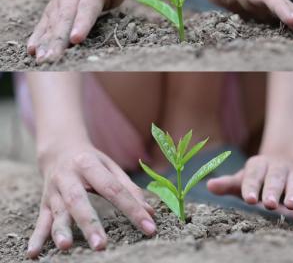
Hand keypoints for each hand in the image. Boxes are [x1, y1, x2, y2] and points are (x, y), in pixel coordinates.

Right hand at [27, 144, 154, 257]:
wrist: (59, 149)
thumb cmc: (92, 162)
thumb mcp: (112, 168)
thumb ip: (130, 189)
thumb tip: (150, 213)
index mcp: (90, 165)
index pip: (114, 189)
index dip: (133, 209)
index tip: (149, 227)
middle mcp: (68, 177)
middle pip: (79, 201)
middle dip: (90, 224)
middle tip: (101, 245)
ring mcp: (54, 191)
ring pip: (57, 212)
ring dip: (60, 230)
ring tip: (66, 247)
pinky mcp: (43, 203)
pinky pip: (40, 221)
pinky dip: (36, 238)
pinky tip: (33, 253)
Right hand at [28, 0, 129, 63]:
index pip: (86, 8)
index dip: (81, 23)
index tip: (76, 39)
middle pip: (65, 20)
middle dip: (59, 40)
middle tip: (54, 57)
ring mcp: (58, 4)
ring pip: (52, 24)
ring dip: (46, 42)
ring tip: (43, 59)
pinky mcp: (50, 12)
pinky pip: (43, 25)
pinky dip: (37, 38)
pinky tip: (32, 51)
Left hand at [206, 154, 292, 210]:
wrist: (283, 162)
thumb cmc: (257, 178)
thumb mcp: (242, 179)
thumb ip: (227, 184)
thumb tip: (209, 186)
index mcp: (258, 166)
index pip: (254, 177)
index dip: (251, 187)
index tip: (248, 199)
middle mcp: (276, 169)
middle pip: (274, 180)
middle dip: (272, 192)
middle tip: (269, 204)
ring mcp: (292, 176)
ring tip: (291, 205)